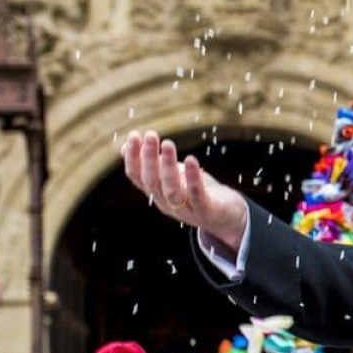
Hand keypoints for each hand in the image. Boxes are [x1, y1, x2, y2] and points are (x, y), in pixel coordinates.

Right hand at [121, 130, 249, 249]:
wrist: (227, 217)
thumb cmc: (196, 191)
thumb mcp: (173, 175)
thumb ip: (153, 163)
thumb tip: (125, 145)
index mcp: (157, 193)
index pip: (137, 177)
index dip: (133, 158)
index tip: (133, 136)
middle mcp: (167, 204)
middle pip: (152, 182)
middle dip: (149, 158)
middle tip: (151, 135)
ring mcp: (186, 210)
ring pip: (171, 191)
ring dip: (168, 167)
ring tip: (168, 143)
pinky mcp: (206, 211)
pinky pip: (197, 195)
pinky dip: (193, 178)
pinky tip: (190, 160)